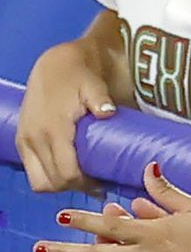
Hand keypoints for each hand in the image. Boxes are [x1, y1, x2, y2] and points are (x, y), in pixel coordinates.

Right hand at [16, 41, 117, 192]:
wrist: (56, 64)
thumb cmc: (79, 75)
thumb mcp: (93, 84)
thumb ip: (100, 99)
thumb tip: (107, 113)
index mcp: (52, 129)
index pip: (65, 172)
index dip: (84, 184)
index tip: (103, 183)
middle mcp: (34, 139)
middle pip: (52, 182)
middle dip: (75, 187)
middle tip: (98, 184)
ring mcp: (25, 141)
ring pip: (39, 181)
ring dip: (60, 185)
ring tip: (84, 178)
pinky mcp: (22, 140)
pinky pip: (32, 170)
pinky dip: (49, 176)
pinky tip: (68, 170)